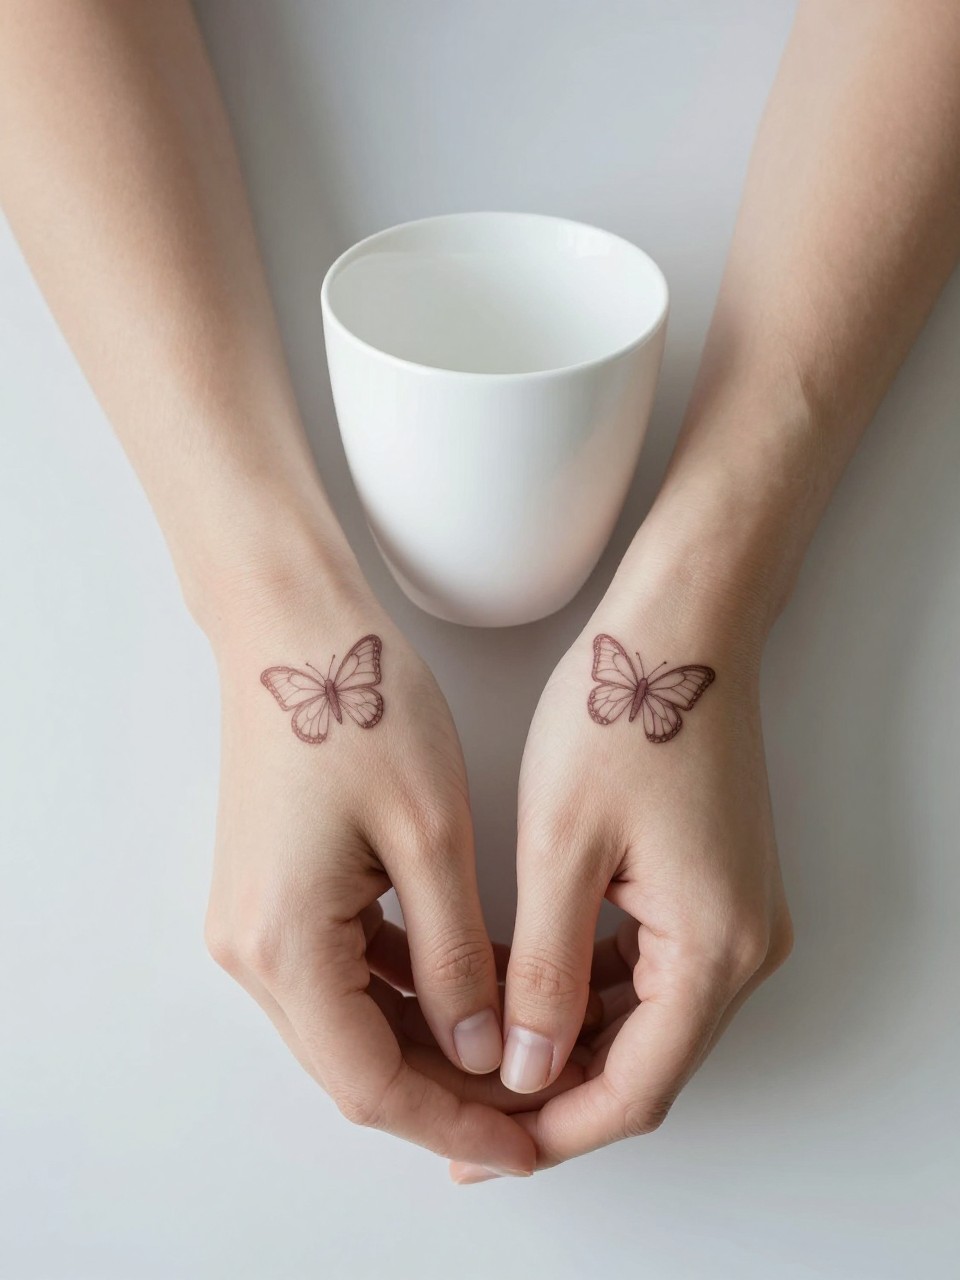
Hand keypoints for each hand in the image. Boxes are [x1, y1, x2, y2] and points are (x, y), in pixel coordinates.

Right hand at [202, 564, 572, 1172]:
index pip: (373, 1085)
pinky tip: (467, 981)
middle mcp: (251, 952)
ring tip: (517, 1041)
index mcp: (284, 948)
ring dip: (429, 1041)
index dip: (455, 1125)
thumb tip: (481, 1049)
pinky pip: (339, 970)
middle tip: (536, 1096)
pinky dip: (402, 990)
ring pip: (349, 1020)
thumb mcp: (431, 837)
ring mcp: (253, 922)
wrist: (291, 629)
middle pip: (355, 1062)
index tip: (526, 1144)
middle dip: (449, 1089)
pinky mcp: (270, 893)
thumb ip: (456, 960)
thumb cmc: (362, 708)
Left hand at [491, 571, 793, 1166]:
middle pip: (645, 1061)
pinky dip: (586, 986)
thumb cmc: (620, 714)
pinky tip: (519, 978)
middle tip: (459, 1094)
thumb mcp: (562, 849)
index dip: (553, 1128)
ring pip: (643, 1017)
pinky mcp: (714, 887)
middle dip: (550, 1086)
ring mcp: (735, 915)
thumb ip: (544, 972)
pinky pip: (649, 968)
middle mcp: (744, 946)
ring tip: (475, 1042)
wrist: (682, 628)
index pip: (635, 1088)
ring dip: (564, 1037)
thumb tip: (523, 1068)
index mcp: (715, 947)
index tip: (478, 1147)